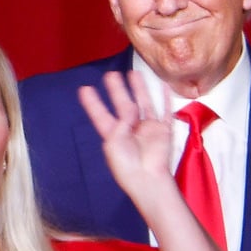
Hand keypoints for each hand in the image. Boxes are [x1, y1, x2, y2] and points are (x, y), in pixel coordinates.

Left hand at [77, 71, 173, 195]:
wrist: (148, 178)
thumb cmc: (127, 165)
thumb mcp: (114, 143)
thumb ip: (120, 123)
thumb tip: (130, 108)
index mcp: (114, 136)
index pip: (101, 115)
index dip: (93, 103)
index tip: (84, 88)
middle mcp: (130, 129)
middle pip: (122, 105)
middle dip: (116, 90)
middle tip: (110, 74)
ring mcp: (148, 128)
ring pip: (143, 103)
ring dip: (139, 89)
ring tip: (133, 72)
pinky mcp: (163, 130)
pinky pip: (165, 111)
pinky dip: (165, 98)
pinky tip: (163, 86)